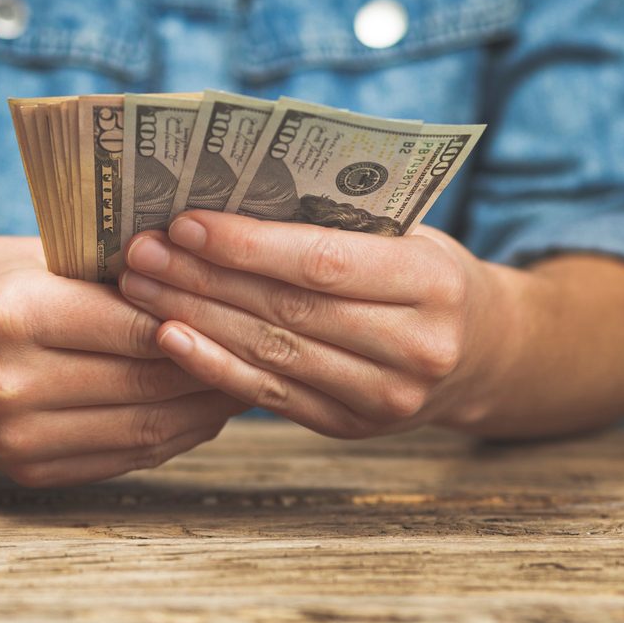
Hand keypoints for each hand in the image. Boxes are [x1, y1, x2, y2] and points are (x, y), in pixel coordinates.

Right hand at [0, 236, 247, 485]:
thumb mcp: (43, 257)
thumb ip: (115, 276)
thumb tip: (213, 284)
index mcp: (15, 316)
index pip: (137, 326)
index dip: (200, 322)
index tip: (247, 311)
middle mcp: (10, 383)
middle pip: (145, 382)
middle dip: (214, 368)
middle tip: (264, 348)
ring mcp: (15, 437)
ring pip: (144, 429)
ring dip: (204, 409)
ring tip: (244, 380)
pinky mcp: (26, 471)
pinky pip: (124, 458)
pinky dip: (173, 436)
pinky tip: (200, 410)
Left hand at [117, 212, 526, 438]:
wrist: (483, 353)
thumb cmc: (426, 272)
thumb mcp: (407, 232)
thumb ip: (336, 220)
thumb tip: (228, 195)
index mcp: (432, 282)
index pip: (322, 262)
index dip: (247, 245)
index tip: (184, 222)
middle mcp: (416, 348)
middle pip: (287, 310)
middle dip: (203, 279)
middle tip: (141, 252)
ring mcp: (386, 399)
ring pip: (272, 353)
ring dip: (195, 319)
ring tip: (140, 288)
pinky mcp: (354, 428)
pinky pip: (272, 396)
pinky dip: (214, 368)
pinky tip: (169, 340)